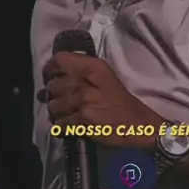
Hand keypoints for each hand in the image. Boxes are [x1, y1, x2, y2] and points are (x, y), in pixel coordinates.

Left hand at [36, 52, 162, 146]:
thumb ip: (82, 71)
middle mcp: (86, 81)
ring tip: (66, 115)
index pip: (59, 60)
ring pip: (53, 106)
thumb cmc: (121, 101)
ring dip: (56, 113)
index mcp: (93, 67)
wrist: (139, 125)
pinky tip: (69, 127)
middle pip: (53, 86)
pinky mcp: (83, 120)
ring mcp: (84, 101)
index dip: (49, 70)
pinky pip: (60, 124)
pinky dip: (61, 127)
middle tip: (61, 101)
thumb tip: (51, 77)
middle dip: (52, 96)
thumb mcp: (105, 77)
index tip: (49, 78)